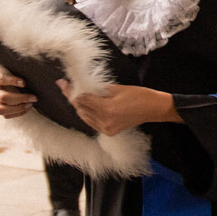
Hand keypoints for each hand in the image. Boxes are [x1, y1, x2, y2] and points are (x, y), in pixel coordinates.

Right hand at [0, 69, 36, 118]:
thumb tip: (34, 67)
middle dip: (21, 98)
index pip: (1, 79)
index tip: (24, 83)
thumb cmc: (6, 70)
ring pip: (1, 109)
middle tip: (34, 97)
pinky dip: (18, 113)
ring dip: (19, 108)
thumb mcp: (7, 66)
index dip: (13, 81)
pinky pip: (5, 115)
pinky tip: (27, 108)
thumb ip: (16, 67)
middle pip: (3, 97)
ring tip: (31, 104)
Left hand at [58, 80, 177, 135]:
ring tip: (78, 96)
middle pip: (80, 109)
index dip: (70, 91)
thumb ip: (99, 91)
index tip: (62, 83)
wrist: (154, 109)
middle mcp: (104, 121)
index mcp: (106, 108)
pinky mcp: (109, 132)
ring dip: (80, 107)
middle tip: (68, 87)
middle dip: (74, 98)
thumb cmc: (139, 95)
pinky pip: (92, 123)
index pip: (81, 99)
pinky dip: (88, 114)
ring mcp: (106, 128)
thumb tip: (84, 88)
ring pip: (84, 117)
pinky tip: (88, 107)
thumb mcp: (118, 89)